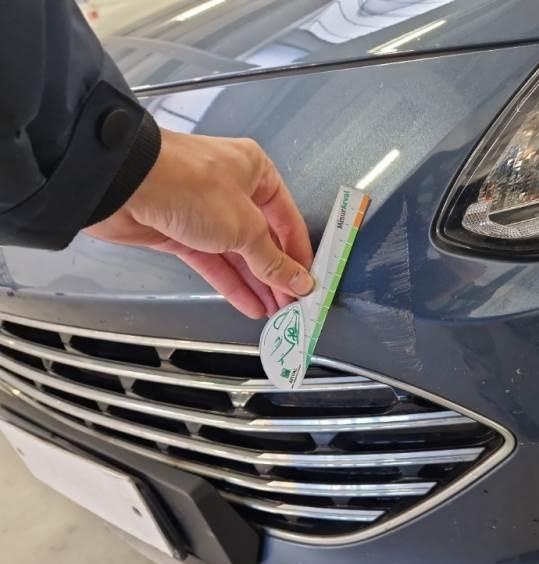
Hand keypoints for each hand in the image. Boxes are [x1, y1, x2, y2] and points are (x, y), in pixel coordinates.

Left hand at [85, 129, 313, 318]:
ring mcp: (205, 212)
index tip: (310, 282)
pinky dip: (231, 283)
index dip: (299, 254)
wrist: (123, 184)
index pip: (288, 220)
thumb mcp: (244, 227)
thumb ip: (272, 260)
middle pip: (264, 239)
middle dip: (278, 274)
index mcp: (257, 172)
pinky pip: (214, 262)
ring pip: (238, 254)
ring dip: (257, 283)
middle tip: (294, 303)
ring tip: (276, 311)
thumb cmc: (187, 184)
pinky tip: (249, 304)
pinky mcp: (181, 233)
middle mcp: (233, 189)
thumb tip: (299, 280)